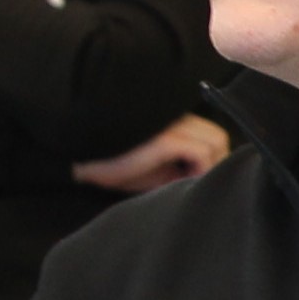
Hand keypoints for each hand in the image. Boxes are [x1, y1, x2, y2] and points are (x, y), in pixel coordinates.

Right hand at [71, 113, 230, 193]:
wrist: (79, 157)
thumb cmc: (112, 162)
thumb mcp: (152, 169)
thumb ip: (180, 170)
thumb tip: (204, 182)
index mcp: (172, 119)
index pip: (211, 136)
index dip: (210, 161)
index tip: (193, 180)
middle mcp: (176, 116)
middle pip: (219, 138)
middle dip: (214, 164)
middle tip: (192, 183)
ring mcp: (172, 124)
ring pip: (216, 143)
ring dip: (207, 168)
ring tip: (183, 181)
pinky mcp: (166, 137)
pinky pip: (202, 152)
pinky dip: (198, 169)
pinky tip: (178, 180)